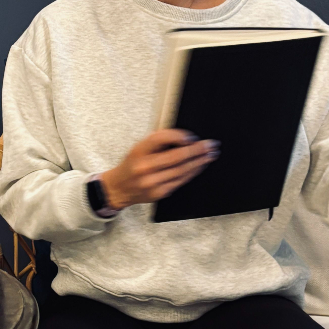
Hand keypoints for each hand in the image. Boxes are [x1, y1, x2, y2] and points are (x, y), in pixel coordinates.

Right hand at [100, 130, 219, 209]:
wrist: (118, 188)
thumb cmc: (132, 165)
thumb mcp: (139, 148)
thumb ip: (158, 142)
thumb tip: (185, 140)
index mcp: (139, 151)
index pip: (161, 138)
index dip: (179, 136)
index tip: (192, 136)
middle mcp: (144, 167)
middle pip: (176, 157)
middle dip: (197, 150)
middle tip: (210, 145)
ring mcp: (152, 182)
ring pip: (181, 170)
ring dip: (199, 162)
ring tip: (210, 155)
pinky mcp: (159, 193)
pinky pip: (180, 181)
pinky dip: (192, 172)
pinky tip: (199, 166)